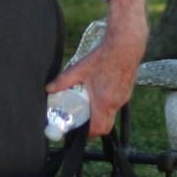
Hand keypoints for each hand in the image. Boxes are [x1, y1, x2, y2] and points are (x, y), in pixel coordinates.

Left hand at [47, 0, 147, 134]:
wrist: (126, 45)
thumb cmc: (105, 56)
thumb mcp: (80, 68)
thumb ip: (63, 81)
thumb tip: (49, 89)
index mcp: (104, 102)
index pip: (98, 129)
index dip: (87, 132)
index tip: (78, 128)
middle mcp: (116, 103)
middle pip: (106, 126)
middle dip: (94, 127)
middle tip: (83, 119)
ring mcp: (123, 98)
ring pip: (112, 115)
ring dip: (100, 114)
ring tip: (89, 103)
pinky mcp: (127, 91)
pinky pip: (117, 104)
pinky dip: (107, 104)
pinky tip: (101, 91)